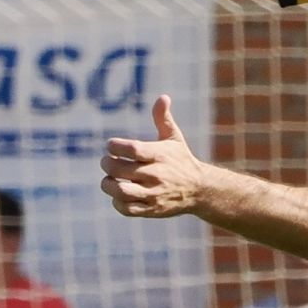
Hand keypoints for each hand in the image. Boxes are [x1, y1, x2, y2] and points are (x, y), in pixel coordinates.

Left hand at [100, 95, 211, 217]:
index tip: (111, 145)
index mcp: (160, 155)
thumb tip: (163, 97)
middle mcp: (157, 175)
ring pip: (121, 191)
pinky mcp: (152, 210)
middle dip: (107, 164)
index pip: (131, 149)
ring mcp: (154, 194)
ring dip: (108, 185)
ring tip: (109, 180)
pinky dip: (117, 202)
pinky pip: (127, 209)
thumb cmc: (181, 160)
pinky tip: (118, 194)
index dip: (114, 146)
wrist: (200, 190)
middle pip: (120, 170)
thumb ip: (163, 118)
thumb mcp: (174, 138)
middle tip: (107, 161)